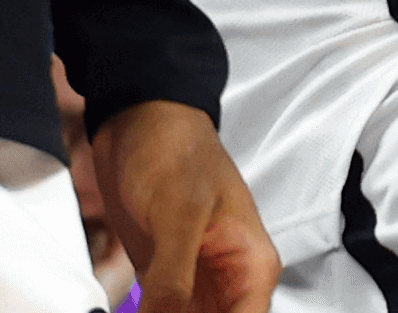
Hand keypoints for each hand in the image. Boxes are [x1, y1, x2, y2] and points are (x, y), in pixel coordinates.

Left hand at [91, 100, 277, 312]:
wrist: (141, 122)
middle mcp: (229, 279)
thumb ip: (174, 278)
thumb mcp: (179, 214)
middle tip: (148, 312)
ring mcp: (194, 280)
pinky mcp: (161, 279)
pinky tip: (129, 311)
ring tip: (137, 309)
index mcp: (250, 265)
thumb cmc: (177, 152)